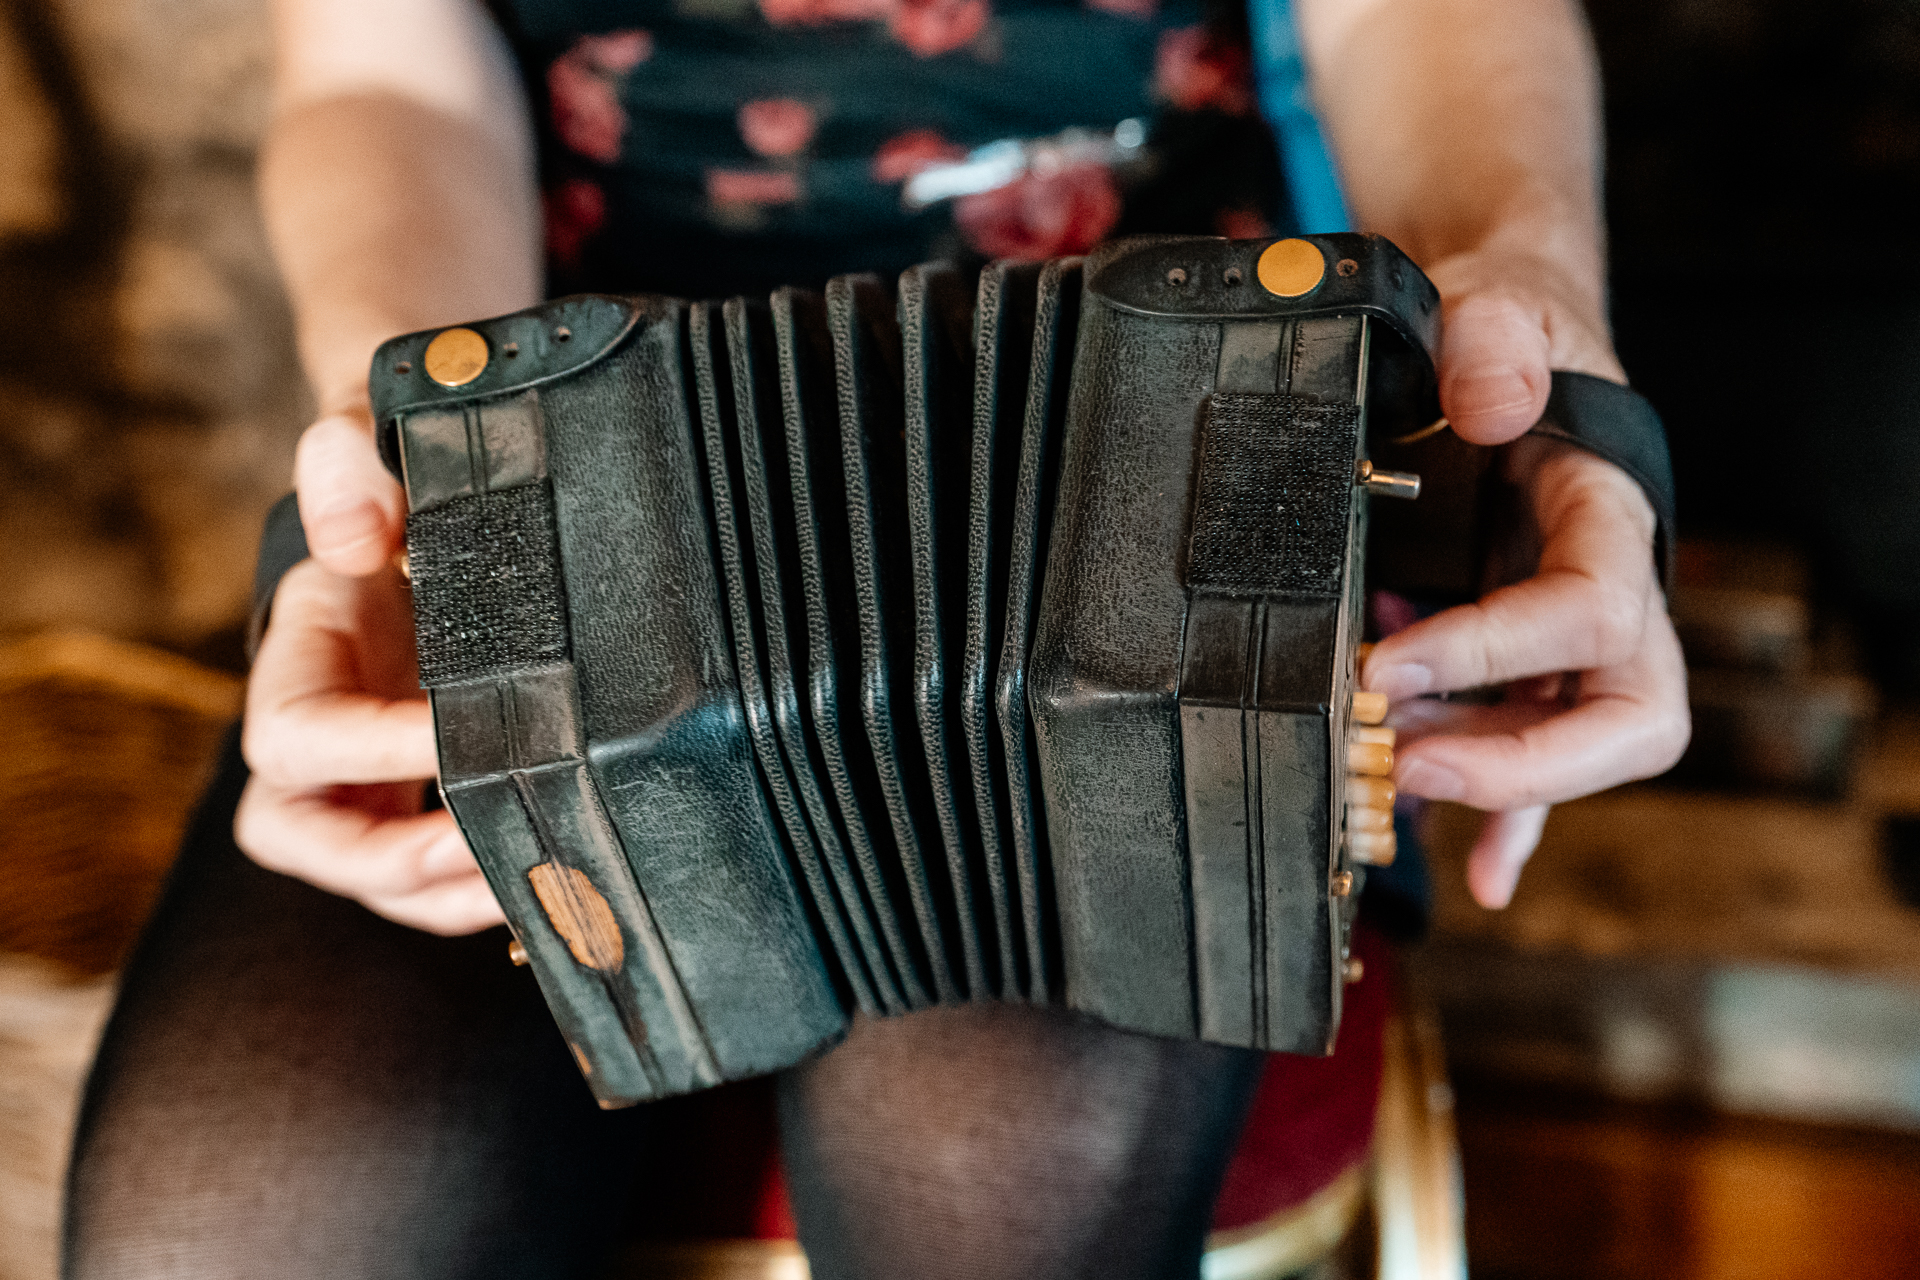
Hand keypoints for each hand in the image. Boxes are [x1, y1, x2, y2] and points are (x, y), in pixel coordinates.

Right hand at [235, 408, 503, 934]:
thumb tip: (355, 537)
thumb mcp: (365, 437)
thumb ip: (349, 467)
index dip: (366, 752)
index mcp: (298, 656)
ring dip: (443, 893)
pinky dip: (477, 891)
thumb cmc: (392, 476)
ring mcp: (365, 777)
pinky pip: (431, 875)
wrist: (425, 500)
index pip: (297, 735)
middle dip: (386, 861)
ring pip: (372, 876)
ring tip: (530, 876)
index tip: (451, 739)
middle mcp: (317, 732)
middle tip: (478, 847)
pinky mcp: (418, 800)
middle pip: (301, 836)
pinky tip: (547, 874)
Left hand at [1363, 250, 1690, 908]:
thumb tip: (1489, 402)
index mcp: (1608, 518)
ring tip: (1377, 773)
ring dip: (1481, 779)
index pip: (1587, 610)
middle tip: (1409, 764)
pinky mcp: (1529, 669)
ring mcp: (1572, 643)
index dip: (1497, 651)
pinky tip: (1481, 872)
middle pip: (1625, 716)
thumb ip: (1495, 341)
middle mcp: (1608, 593)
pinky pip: (1540, 762)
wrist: (1499, 353)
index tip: (1387, 666)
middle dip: (1525, 761)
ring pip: (1567, 746)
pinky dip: (1512, 820)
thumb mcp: (1499, 308)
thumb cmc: (1507, 337)